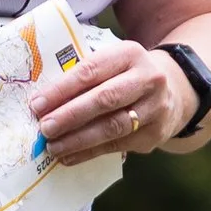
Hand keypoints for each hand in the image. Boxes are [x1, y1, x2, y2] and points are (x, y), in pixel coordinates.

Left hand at [29, 39, 190, 163]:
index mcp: (129, 54)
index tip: (37, 104)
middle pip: (105, 99)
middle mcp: (147, 79)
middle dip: (70, 115)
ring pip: (113, 126)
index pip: (91, 70)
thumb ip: (83, 76)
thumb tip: (43, 103)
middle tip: (45, 128)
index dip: (62, 89)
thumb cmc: (126, 76)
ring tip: (54, 147)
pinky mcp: (154, 134)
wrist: (173, 91)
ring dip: (79, 139)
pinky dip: (90, 152)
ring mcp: (155, 108)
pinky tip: (69, 156)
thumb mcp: (112, 64)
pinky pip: (117, 146)